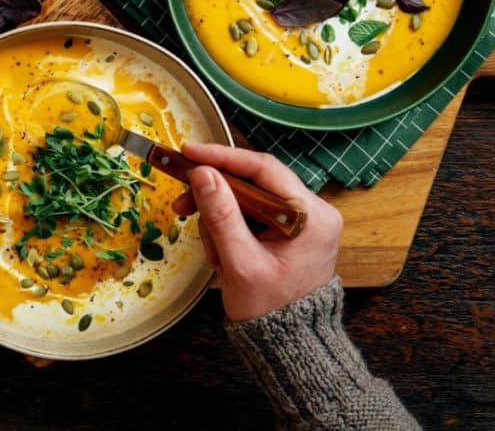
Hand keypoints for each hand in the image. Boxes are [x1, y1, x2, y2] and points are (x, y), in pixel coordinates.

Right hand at [174, 143, 342, 321]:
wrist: (288, 342)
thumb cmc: (269, 309)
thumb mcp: (240, 263)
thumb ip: (221, 216)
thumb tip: (202, 174)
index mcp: (312, 216)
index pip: (264, 169)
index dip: (223, 158)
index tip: (189, 152)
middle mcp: (313, 210)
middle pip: (253, 182)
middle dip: (215, 195)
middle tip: (181, 204)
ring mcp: (301, 220)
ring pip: (247, 198)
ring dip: (219, 218)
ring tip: (212, 251)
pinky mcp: (288, 230)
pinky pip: (251, 214)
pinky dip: (229, 227)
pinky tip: (220, 250)